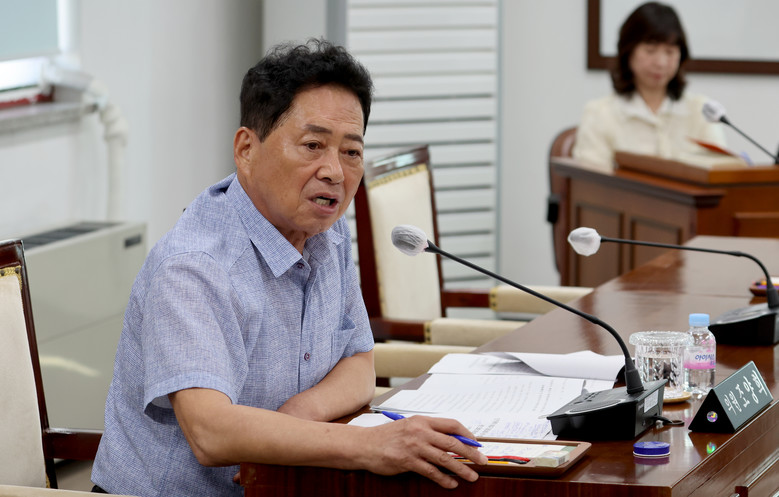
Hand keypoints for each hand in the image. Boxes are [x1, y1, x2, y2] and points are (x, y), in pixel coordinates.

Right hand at [361, 415, 487, 488]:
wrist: (365, 444)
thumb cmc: (388, 436)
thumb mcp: (409, 427)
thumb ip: (429, 432)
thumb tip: (453, 441)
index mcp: (422, 421)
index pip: (452, 424)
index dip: (467, 434)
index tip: (476, 443)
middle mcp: (420, 431)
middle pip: (453, 442)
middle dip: (471, 453)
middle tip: (482, 461)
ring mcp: (414, 446)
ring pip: (444, 459)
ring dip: (461, 469)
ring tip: (471, 476)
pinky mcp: (407, 461)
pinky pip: (431, 471)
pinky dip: (443, 479)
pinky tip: (451, 483)